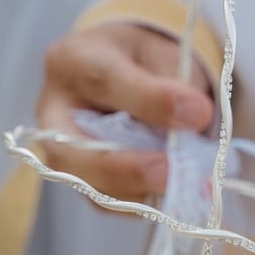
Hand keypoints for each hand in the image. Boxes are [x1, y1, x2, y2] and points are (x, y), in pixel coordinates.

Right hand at [36, 22, 213, 200]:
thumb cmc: (143, 58)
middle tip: (173, 171)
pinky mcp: (83, 179)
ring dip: (140, 192)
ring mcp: (64, 150)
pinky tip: (177, 195)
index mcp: (73, 61)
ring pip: (89, 185)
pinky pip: (107, 201)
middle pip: (74, 151)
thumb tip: (194, 118)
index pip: (104, 81)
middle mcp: (55, 109)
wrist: (131, 71)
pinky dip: (143, 202)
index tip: (198, 111)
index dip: (151, 101)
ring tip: (189, 186)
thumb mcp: (162, 51)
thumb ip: (174, 81)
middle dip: (128, 167)